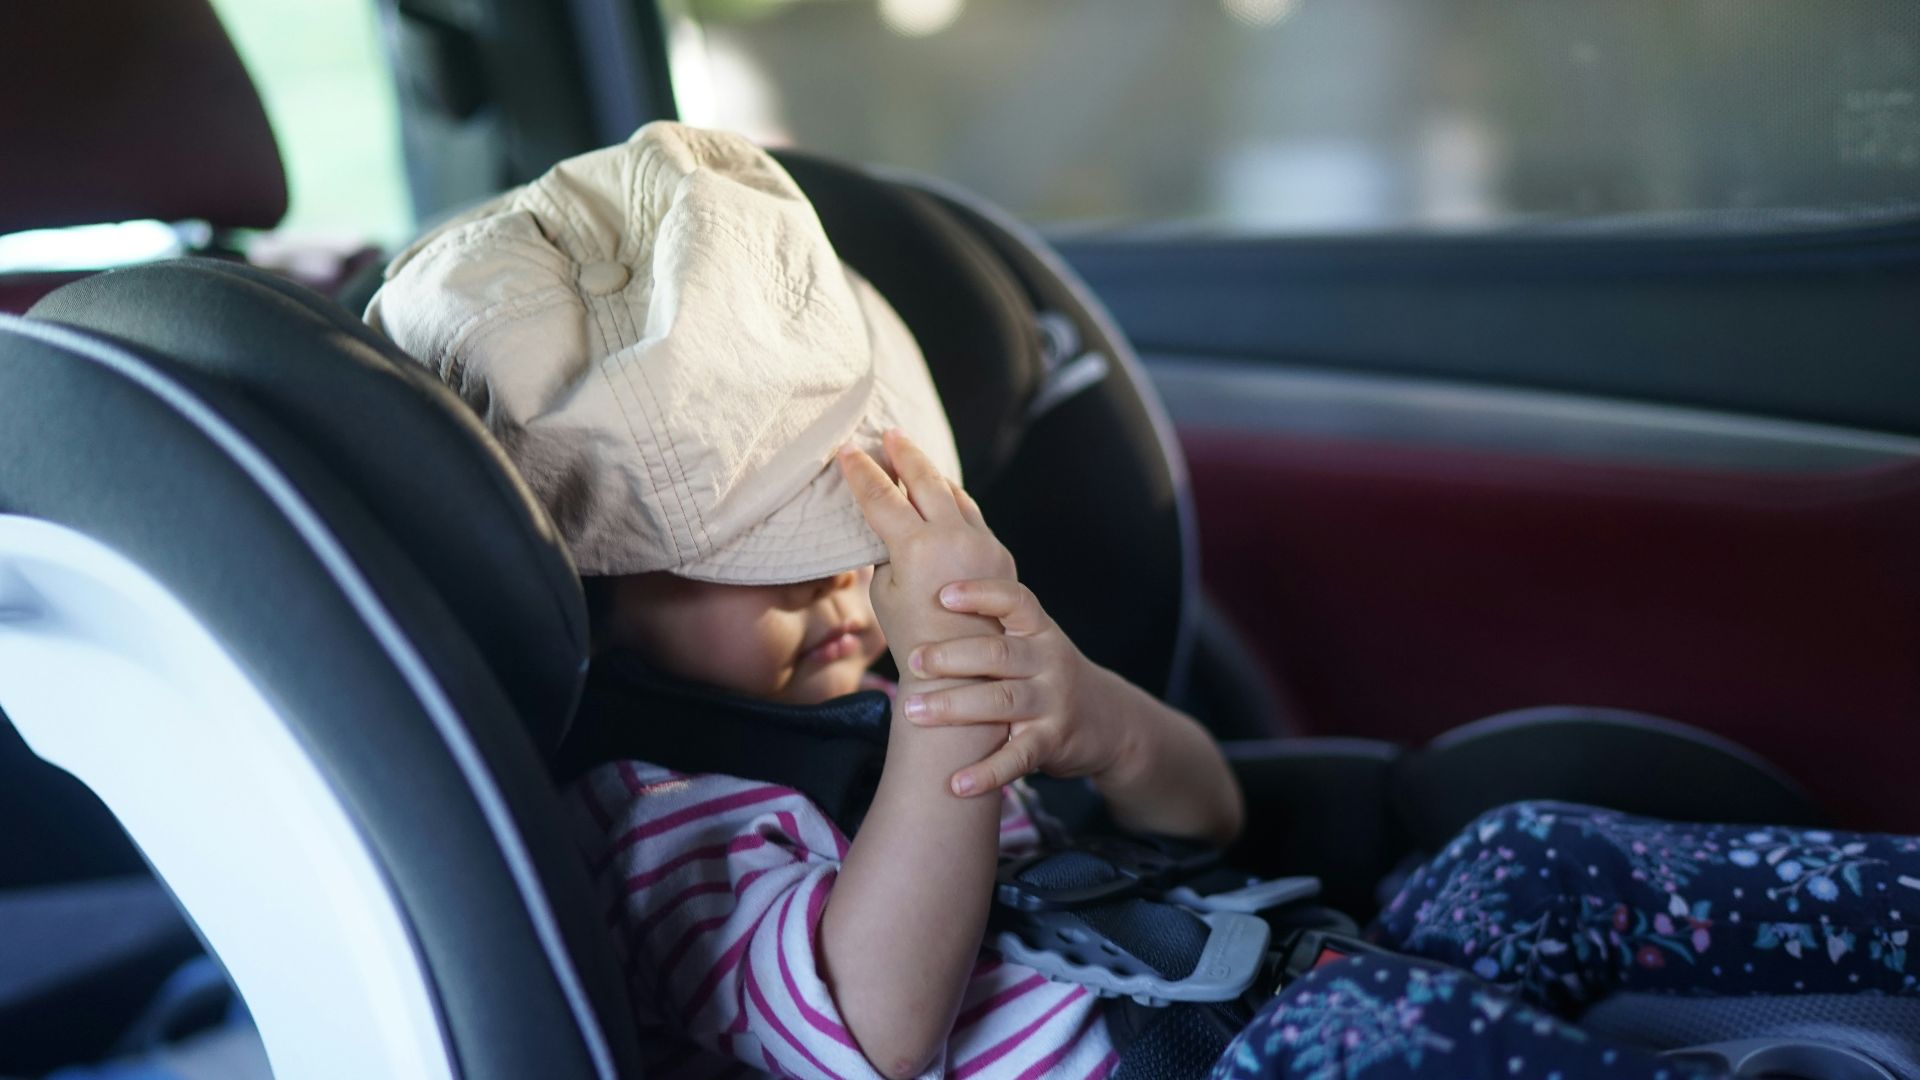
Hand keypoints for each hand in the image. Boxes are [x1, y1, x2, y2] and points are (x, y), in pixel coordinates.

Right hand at [837, 430, 1014, 667]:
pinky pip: (972, 516)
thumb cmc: (914, 638)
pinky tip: (943, 496)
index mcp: (918, 547)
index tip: (846, 450)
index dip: (861, 472)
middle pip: (925, 480)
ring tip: (913, 458)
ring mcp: (983, 543)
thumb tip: (891, 525)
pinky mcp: (1000, 554)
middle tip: (888, 433)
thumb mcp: (884, 593)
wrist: (966, 671)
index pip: (881, 497)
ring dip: (932, 474)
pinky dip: (953, 501)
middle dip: (903, 454)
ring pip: (954, 493)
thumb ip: (887, 552)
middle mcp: (955, 538)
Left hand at [900, 578, 1133, 796]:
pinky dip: (987, 772)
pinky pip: (1018, 758)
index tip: (943, 595)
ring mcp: (1053, 702)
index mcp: (1040, 631)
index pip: (1015, 601)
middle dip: (951, 656)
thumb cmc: (1049, 677)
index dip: (981, 594)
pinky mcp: (1053, 742)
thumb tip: (924, 606)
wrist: (1111, 722)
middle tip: (913, 662)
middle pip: (998, 653)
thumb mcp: (1035, 645)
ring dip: (953, 706)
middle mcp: (1049, 662)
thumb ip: (994, 630)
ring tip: (913, 712)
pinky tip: (957, 783)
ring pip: (1001, 701)